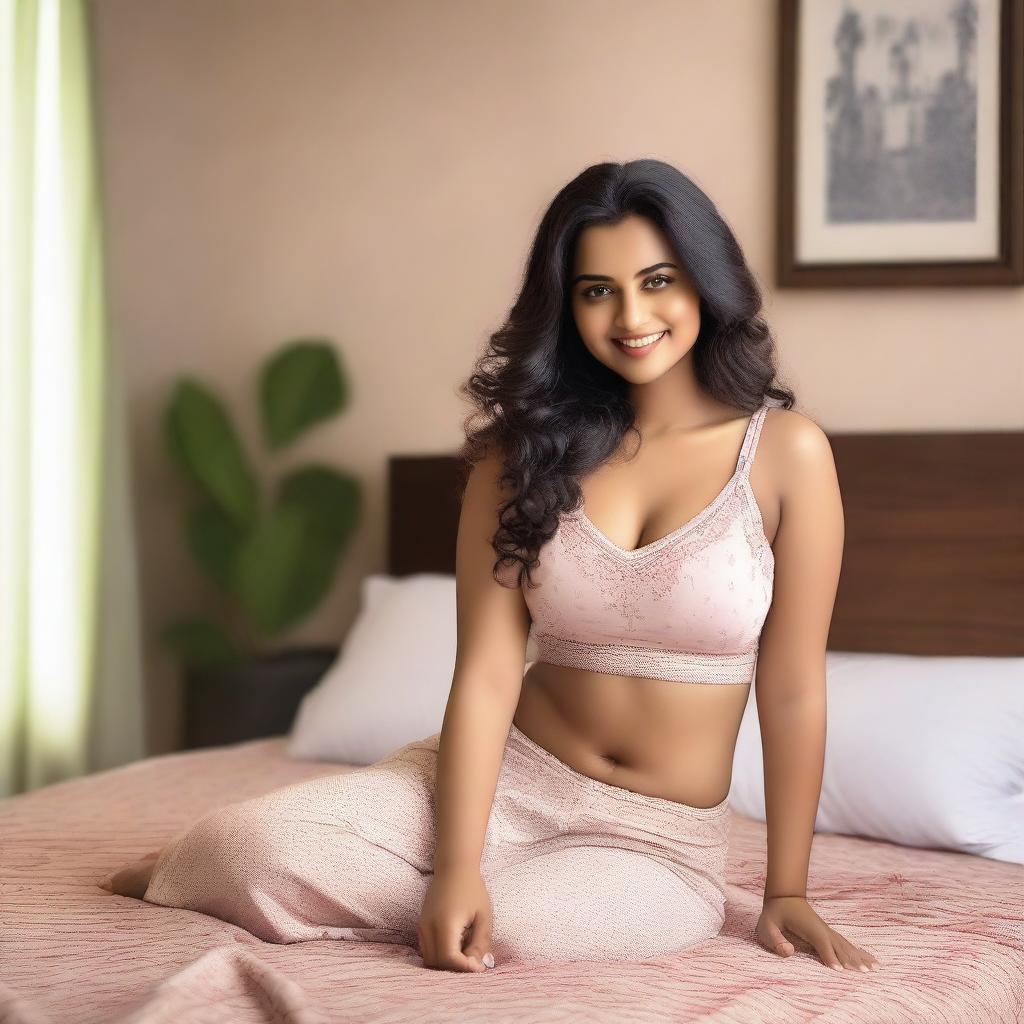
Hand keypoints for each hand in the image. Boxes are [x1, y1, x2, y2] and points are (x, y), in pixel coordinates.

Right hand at [417, 867, 494, 972]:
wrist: (454, 866)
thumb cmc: (472, 888)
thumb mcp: (484, 915)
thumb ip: (481, 943)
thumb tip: (477, 966)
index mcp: (445, 923)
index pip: (449, 958)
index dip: (464, 968)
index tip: (479, 966)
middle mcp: (428, 926)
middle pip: (437, 963)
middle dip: (456, 968)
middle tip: (474, 961)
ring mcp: (422, 926)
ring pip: (430, 959)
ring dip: (447, 963)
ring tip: (466, 953)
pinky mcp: (421, 925)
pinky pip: (427, 950)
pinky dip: (440, 955)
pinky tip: (457, 945)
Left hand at [755, 896, 880, 971]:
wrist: (783, 896)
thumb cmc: (774, 914)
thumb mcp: (767, 927)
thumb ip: (776, 940)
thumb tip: (789, 951)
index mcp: (809, 929)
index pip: (821, 944)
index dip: (829, 957)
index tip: (840, 970)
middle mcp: (822, 930)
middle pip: (839, 946)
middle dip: (851, 960)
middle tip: (866, 973)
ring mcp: (827, 931)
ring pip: (846, 946)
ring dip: (859, 957)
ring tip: (875, 968)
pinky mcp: (828, 934)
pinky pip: (846, 944)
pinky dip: (859, 952)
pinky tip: (870, 959)